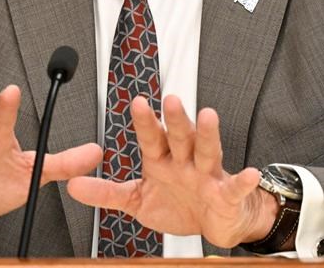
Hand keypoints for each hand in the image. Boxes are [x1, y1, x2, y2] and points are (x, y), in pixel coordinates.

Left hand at [66, 94, 277, 247]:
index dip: (145, 121)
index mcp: (164, 161)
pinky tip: (250, 173)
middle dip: (175, 119)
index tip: (136, 102)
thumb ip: (106, 192)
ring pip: (208, 151)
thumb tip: (73, 184)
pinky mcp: (227, 196)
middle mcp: (186, 162)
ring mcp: (208, 176)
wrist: (216, 224)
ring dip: (208, 134)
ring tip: (207, 116)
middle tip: (170, 99)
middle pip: (180, 136)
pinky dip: (243, 181)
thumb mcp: (137, 201)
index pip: (152, 138)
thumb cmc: (180, 204)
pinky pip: (235, 187)